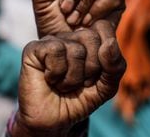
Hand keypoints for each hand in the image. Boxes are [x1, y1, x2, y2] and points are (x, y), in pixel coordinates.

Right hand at [12, 20, 126, 136]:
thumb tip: (110, 43)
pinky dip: (57, 73)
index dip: (105, 55)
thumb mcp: (106, 87)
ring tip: (63, 84)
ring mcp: (51, 40)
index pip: (104, 27)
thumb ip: (115, 66)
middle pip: (92, 37)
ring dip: (73, 78)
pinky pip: (56, 51)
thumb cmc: (78, 100)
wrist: (54, 122)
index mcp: (88, 40)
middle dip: (90, 69)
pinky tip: (50, 79)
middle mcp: (69, 36)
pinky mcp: (34, 48)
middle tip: (79, 83)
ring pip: (75, 49)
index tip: (96, 75)